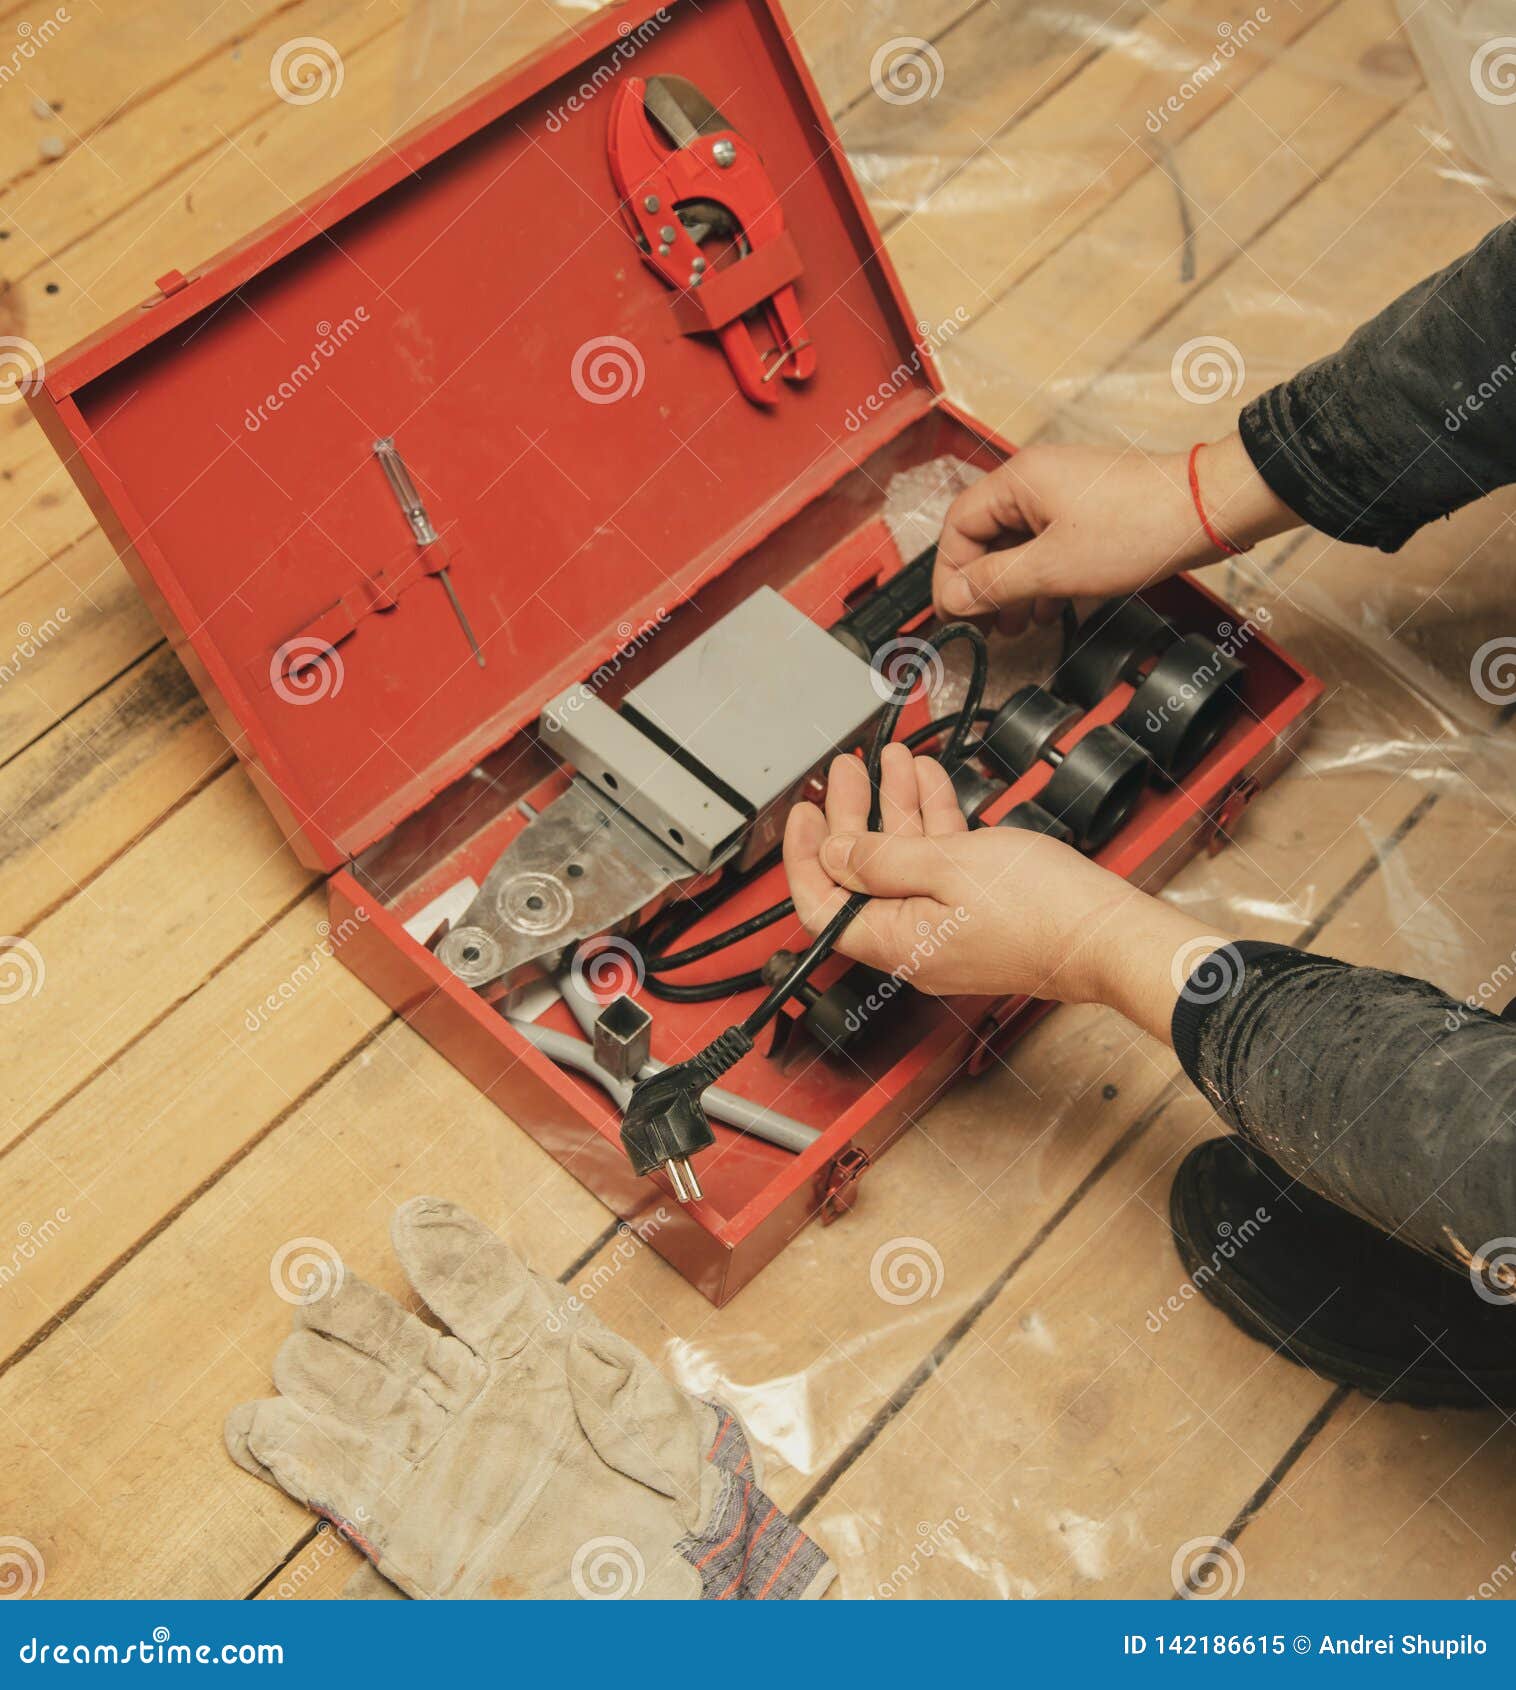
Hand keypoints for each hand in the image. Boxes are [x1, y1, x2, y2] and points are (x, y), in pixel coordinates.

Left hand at [782, 745, 1217, 1036]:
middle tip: (848, 770)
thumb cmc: (1042, 911)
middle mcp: (914, 941)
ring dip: (897, 806)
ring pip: (905, 862)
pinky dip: (933, 822)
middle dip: (852, 815)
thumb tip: (834, 856)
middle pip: (862, 875)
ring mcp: (947, 927)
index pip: (821, 905)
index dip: (804, 856)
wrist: (1110, 934)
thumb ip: (883, 858)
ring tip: (893, 761)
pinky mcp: (979, 912)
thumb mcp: (948, 865)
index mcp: (895, 941)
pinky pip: (942, 866)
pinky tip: (932, 783)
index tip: (803, 812)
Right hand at [933, 434, 1299, 634]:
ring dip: (1011, 586)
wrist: (1209, 509)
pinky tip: (1049, 608)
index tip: (954, 613)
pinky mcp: (1091, 508)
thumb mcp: (1054, 568)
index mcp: (1018, 481)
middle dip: (981, 584)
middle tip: (981, 626)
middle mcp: (1036, 479)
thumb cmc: (1139, 528)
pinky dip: (1040, 577)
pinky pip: (1048, 543)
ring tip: (1015, 626)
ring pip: (1018, 543)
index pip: (958, 526)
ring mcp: (1064, 492)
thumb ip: (996, 583)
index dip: (950, 574)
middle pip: (985, 535)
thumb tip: (953, 596)